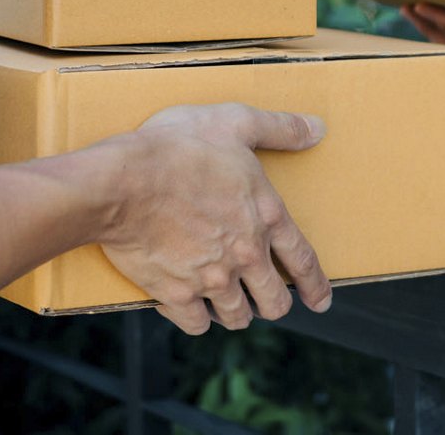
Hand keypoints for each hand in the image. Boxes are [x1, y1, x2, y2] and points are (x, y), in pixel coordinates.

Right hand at [96, 104, 332, 334]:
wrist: (123, 182)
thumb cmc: (178, 147)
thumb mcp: (235, 122)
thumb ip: (279, 128)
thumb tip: (317, 128)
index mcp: (265, 216)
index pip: (302, 260)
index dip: (316, 285)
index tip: (321, 301)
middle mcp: (245, 254)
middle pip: (274, 300)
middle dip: (275, 304)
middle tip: (269, 302)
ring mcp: (211, 279)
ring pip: (236, 316)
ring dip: (237, 312)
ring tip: (231, 306)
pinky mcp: (176, 294)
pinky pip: (195, 323)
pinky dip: (195, 318)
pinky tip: (190, 307)